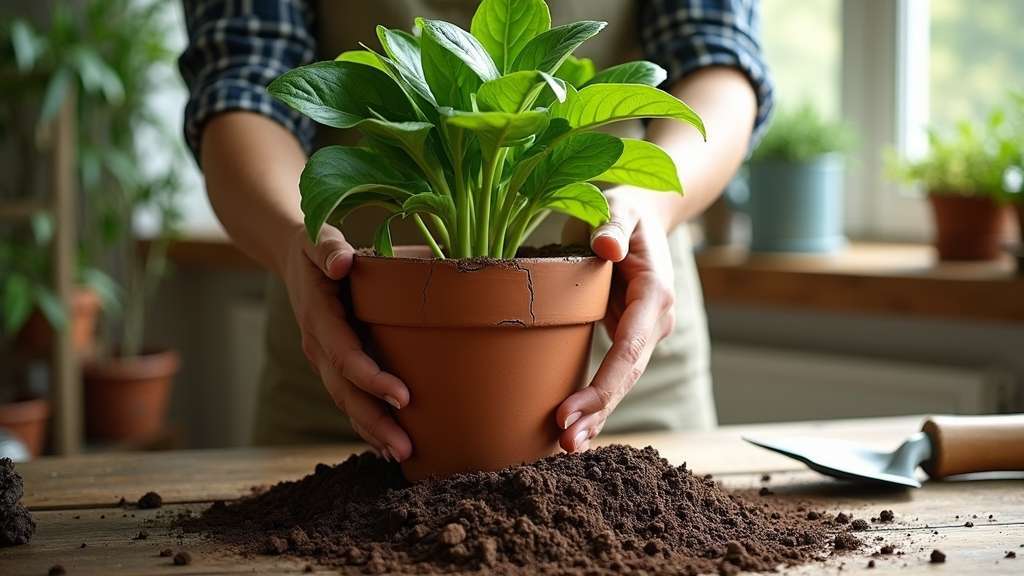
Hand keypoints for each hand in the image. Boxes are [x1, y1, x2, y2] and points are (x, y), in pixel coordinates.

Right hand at [282, 224, 411, 461]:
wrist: (293, 259)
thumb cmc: (316, 246)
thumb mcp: (317, 238)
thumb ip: (328, 247)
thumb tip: (343, 261)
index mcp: (319, 318)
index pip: (345, 355)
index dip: (370, 378)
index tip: (402, 397)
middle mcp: (318, 346)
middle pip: (345, 392)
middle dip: (374, 422)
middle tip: (406, 447)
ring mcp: (323, 360)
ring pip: (346, 403)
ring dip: (372, 431)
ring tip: (402, 455)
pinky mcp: (333, 366)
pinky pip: (349, 399)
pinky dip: (366, 425)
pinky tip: (388, 446)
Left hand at [555, 189, 676, 452]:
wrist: (640, 214)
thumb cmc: (624, 207)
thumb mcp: (617, 205)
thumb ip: (612, 226)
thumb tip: (606, 248)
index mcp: (655, 294)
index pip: (631, 349)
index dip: (604, 385)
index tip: (572, 412)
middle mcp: (654, 321)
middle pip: (628, 375)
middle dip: (600, 411)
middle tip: (566, 443)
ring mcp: (642, 331)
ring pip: (621, 380)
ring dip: (596, 414)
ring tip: (566, 444)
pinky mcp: (627, 335)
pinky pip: (612, 372)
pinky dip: (594, 399)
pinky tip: (572, 425)